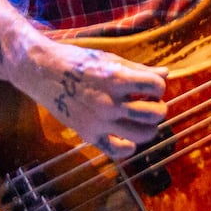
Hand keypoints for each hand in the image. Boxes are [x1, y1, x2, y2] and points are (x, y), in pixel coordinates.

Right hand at [21, 39, 168, 158]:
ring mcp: (100, 121)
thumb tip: (166, 74)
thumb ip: (139, 69)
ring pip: (142, 134)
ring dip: (149, 127)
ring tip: (142, 119)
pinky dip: (129, 147)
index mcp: (118, 79)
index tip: (151, 86)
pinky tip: (128, 136)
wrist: (44, 72)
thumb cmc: (79, 61)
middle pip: (155, 114)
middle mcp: (111, 103)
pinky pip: (118, 150)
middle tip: (150, 103)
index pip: (157, 87)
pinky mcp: (89, 134)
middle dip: (158, 107)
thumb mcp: (111, 59)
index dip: (159, 86)